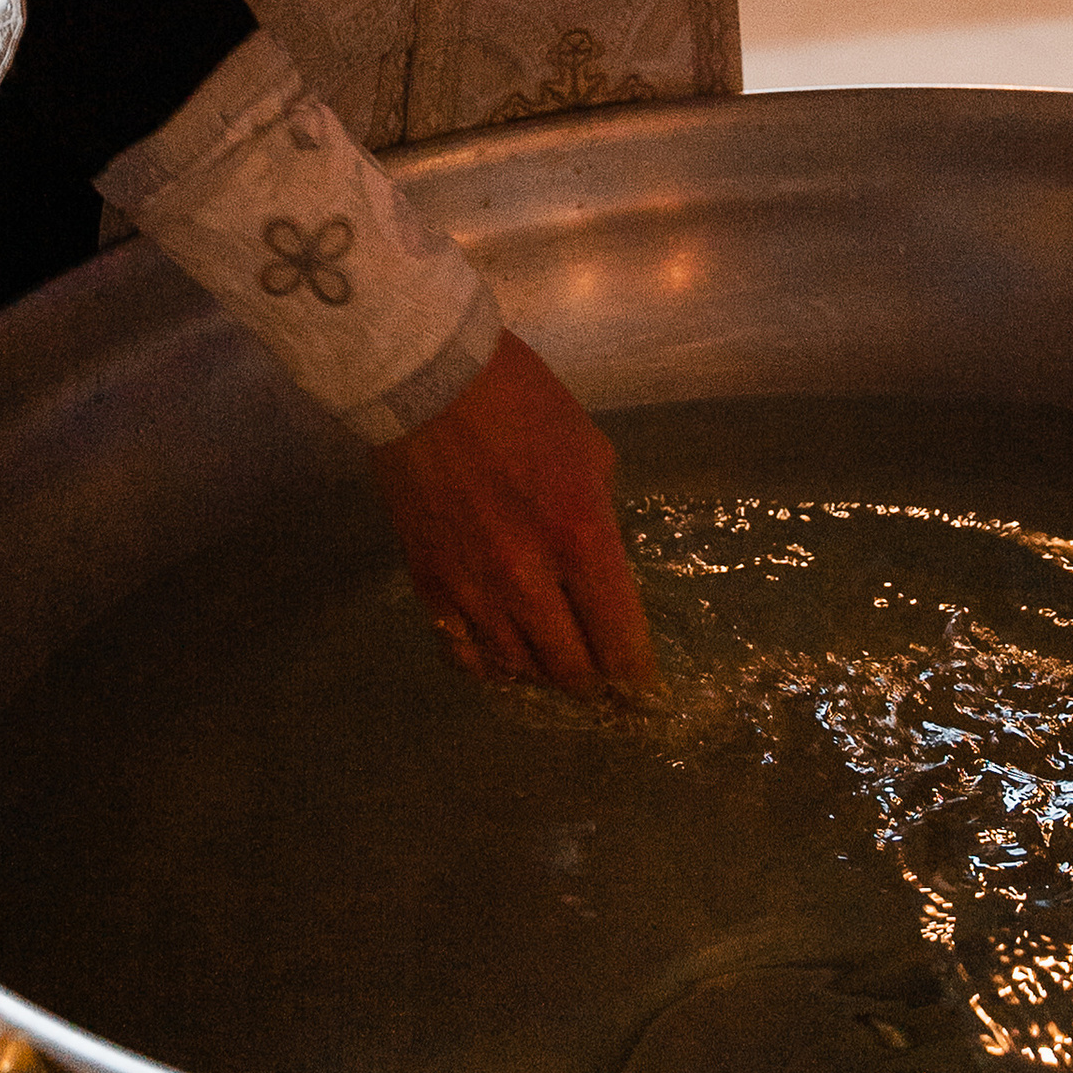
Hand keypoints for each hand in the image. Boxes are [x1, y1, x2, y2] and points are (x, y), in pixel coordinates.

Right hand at [370, 327, 656, 694]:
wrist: (428, 380)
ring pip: (516, 668)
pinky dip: (488, 662)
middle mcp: (529, 579)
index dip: (637, 677)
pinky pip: (463, 652)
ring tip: (554, 665)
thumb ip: (600, 515)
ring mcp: (473, 588)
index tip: (644, 691)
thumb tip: (598, 565)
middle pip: (569, 668)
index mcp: (582, 538)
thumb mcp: (591, 451)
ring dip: (542, 672)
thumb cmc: (523, 401)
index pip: (619, 639)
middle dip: (593, 681)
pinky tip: (501, 656)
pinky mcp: (429, 585)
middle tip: (602, 680)